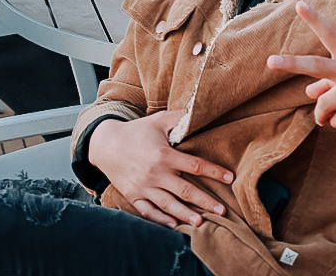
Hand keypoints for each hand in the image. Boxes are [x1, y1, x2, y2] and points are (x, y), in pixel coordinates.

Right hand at [88, 110, 234, 228]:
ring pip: (168, 205)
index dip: (214, 172)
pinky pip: (148, 212)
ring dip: (186, 215)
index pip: (195, 165)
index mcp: (164, 155)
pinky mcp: (133, 195)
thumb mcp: (159, 120)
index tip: (229, 178)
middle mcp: (155, 174)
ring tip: (201, 222)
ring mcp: (143, 187)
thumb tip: (201, 109)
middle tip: (223, 210)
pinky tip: (174, 225)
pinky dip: (161, 220)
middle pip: (185, 191)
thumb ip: (180, 117)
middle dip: (206, 201)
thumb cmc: (136, 131)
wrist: (105, 144)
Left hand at [267, 0, 335, 131]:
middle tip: (270, 61)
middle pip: (316, 65)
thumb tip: (309, 93)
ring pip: (323, 105)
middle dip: (291, 63)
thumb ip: (331, 82)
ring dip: (322, 115)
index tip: (299, 5)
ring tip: (329, 117)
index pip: (330, 34)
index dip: (313, 19)